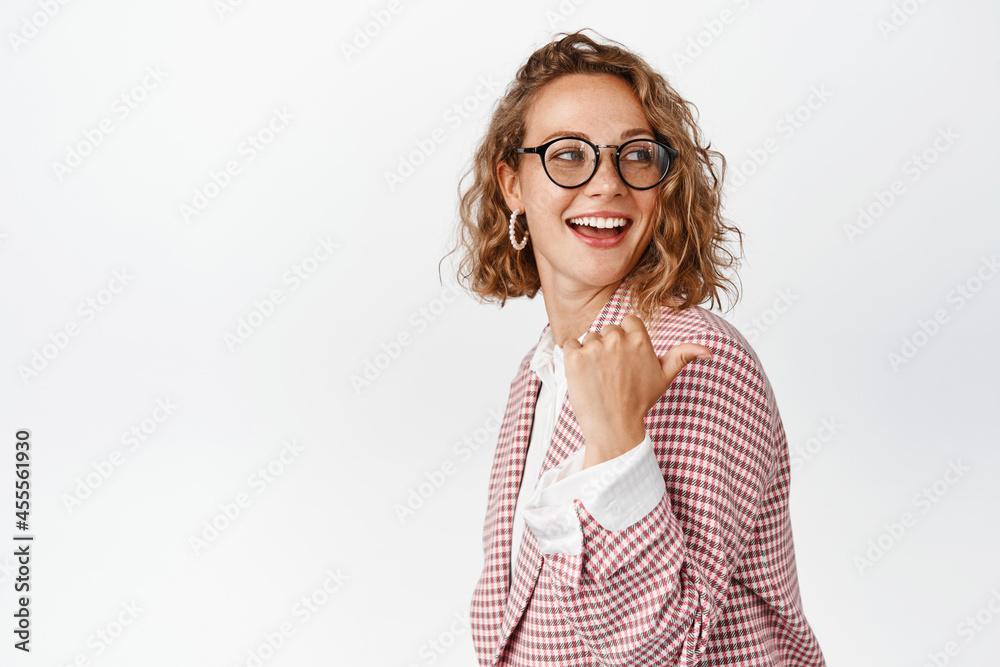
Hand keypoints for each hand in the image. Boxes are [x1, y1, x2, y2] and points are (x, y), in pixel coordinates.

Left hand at [562, 314, 712, 468]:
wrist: (614, 427)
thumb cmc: (638, 403)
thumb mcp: (664, 378)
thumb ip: (683, 356)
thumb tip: (708, 350)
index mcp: (639, 340)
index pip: (628, 321)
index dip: (625, 339)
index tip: (625, 359)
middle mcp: (617, 339)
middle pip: (607, 330)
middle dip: (607, 347)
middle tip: (613, 374)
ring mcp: (594, 347)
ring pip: (588, 338)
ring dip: (590, 354)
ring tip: (599, 378)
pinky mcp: (574, 357)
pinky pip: (569, 346)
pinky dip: (573, 359)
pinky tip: (584, 377)